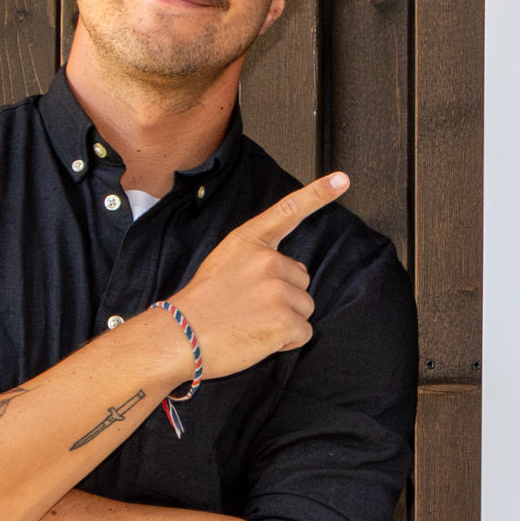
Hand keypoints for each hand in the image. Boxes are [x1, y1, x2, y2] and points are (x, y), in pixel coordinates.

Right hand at [163, 174, 350, 379]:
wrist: (178, 336)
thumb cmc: (199, 306)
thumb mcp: (224, 264)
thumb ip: (258, 260)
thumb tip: (292, 272)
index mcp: (249, 242)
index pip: (288, 211)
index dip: (318, 194)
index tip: (341, 180)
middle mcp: (267, 260)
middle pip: (301, 279)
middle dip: (283, 297)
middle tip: (248, 307)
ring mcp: (277, 289)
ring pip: (305, 307)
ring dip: (285, 320)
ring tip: (251, 323)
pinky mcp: (285, 319)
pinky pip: (303, 332)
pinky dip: (287, 341)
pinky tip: (259, 338)